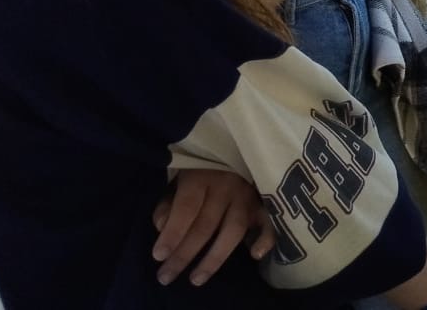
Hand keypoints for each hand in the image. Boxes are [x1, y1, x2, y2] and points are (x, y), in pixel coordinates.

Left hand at [152, 169, 275, 285]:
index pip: (187, 208)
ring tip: (196, 279)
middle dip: (185, 254)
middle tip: (166, 276)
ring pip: (233, 230)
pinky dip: (265, 238)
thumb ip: (169, 203)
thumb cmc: (202, 168)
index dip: (173, 233)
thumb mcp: (179, 178)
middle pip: (206, 224)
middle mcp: (227, 186)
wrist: (239, 147)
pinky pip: (268, 222)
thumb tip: (162, 226)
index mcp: (202, 176)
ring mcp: (248, 195)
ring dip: (215, 257)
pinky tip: (255, 254)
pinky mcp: (264, 203)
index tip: (158, 256)